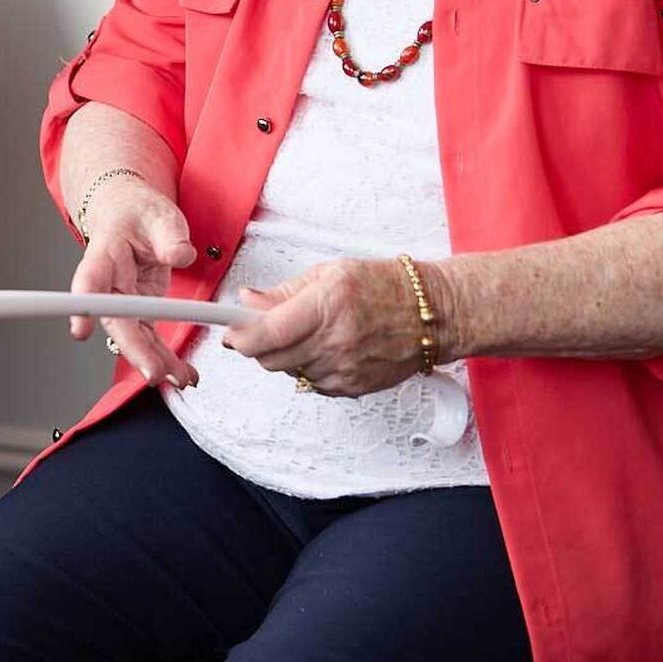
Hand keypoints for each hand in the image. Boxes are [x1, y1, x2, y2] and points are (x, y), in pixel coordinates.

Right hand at [65, 180, 199, 389]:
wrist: (132, 214)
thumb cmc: (138, 213)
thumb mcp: (158, 215)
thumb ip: (170, 235)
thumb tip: (180, 254)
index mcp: (104, 255)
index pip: (89, 281)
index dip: (84, 306)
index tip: (81, 329)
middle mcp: (108, 285)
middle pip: (115, 321)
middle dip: (134, 350)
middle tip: (153, 371)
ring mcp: (124, 301)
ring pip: (134, 338)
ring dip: (155, 361)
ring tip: (179, 377)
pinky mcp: (141, 311)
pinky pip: (150, 339)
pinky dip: (166, 358)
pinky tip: (181, 372)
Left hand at [220, 258, 422, 395]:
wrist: (432, 314)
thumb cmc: (385, 286)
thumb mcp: (330, 273)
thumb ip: (284, 292)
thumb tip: (248, 301)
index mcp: (326, 306)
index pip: (266, 333)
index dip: (240, 335)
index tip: (230, 331)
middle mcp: (334, 341)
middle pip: (269, 359)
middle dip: (257, 345)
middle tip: (262, 328)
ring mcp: (343, 369)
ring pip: (288, 372)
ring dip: (285, 355)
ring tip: (308, 332)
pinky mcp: (352, 388)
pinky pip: (310, 383)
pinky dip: (307, 367)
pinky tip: (325, 348)